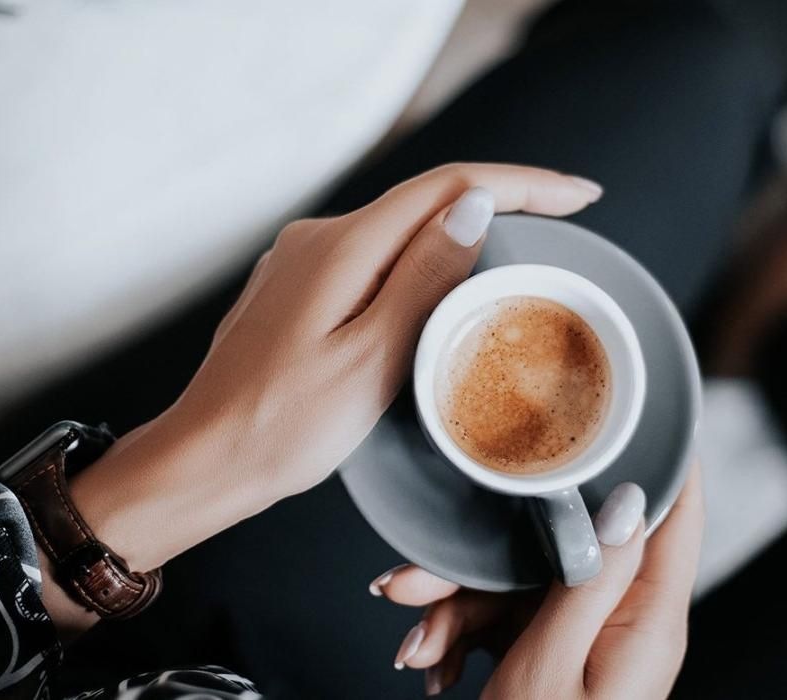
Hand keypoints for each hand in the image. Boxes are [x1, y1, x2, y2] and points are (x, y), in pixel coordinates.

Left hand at [65, 163, 602, 576]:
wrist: (205, 460)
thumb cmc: (283, 426)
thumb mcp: (373, 359)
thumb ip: (425, 278)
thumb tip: (476, 207)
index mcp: (341, 247)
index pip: (450, 187)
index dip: (524, 184)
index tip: (582, 196)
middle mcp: (318, 238)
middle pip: (427, 199)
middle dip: (504, 198)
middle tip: (570, 216)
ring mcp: (302, 262)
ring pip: (401, 228)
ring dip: (464, 229)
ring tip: (526, 245)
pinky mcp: (297, 290)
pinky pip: (375, 257)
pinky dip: (423, 259)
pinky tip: (448, 282)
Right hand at [376, 463, 704, 697]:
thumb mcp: (553, 667)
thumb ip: (587, 578)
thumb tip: (629, 499)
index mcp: (650, 622)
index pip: (676, 512)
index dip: (662, 448)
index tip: (639, 392)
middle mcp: (629, 625)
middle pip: (571, 547)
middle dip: (487, 561)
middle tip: (417, 582)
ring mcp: (593, 641)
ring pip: (525, 583)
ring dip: (459, 609)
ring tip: (416, 646)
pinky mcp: (560, 658)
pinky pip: (511, 619)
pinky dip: (463, 637)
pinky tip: (431, 665)